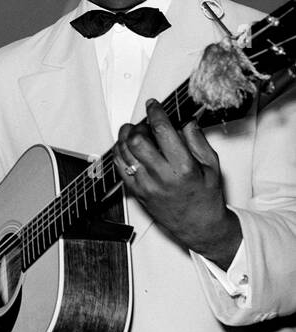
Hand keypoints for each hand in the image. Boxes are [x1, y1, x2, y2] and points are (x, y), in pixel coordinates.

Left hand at [115, 99, 241, 266]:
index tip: (153, 105)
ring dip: (126, 136)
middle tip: (145, 123)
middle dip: (138, 125)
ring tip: (135, 132)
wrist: (199, 226)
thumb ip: (198, 141)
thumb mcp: (212, 166)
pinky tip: (128, 147)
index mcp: (183, 168)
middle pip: (136, 140)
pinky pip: (119, 166)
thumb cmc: (206, 198)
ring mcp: (145, 185)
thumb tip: (185, 121)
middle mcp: (161, 176)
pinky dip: (120, 152)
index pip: (162, 131)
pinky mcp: (136, 192)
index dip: (155, 113)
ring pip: (124, 152)